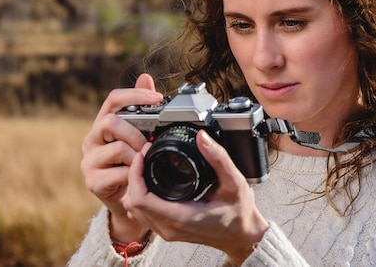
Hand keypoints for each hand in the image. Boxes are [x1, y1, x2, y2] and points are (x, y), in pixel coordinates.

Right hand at [80, 73, 162, 241]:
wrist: (129, 202)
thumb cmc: (134, 165)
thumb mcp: (140, 136)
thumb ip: (142, 109)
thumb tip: (145, 77)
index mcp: (103, 124)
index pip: (113, 99)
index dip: (135, 95)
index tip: (158, 97)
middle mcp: (92, 139)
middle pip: (110, 121)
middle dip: (136, 131)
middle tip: (150, 144)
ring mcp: (89, 160)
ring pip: (116, 148)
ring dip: (137, 154)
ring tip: (146, 162)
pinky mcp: (92, 181)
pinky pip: (116, 173)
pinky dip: (133, 174)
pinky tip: (139, 176)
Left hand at [123, 129, 269, 264]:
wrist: (243, 236)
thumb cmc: (240, 214)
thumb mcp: (234, 182)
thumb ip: (218, 158)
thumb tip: (202, 138)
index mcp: (182, 217)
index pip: (141, 199)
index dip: (135, 174)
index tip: (143, 155)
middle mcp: (171, 227)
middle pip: (132, 204)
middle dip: (133, 176)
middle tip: (144, 156)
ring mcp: (168, 231)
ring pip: (134, 211)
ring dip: (134, 187)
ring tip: (144, 166)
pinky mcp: (168, 231)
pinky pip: (143, 214)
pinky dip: (140, 197)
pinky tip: (150, 182)